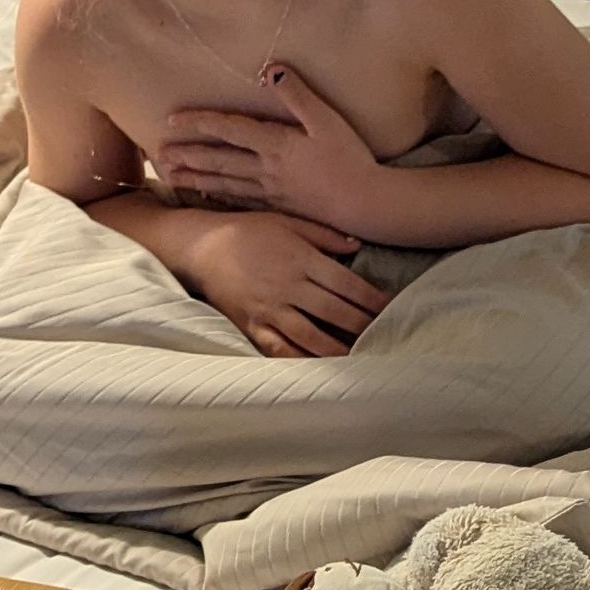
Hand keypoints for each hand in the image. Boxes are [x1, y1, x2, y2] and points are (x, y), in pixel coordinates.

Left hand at [155, 66, 379, 234]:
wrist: (366, 204)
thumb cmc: (350, 159)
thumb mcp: (328, 120)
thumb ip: (298, 94)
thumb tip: (270, 68)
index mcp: (276, 144)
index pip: (230, 130)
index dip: (200, 123)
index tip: (172, 121)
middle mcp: (266, 170)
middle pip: (218, 160)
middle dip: (187, 154)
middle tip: (158, 154)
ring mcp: (270, 192)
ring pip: (224, 183)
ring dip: (195, 178)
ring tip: (170, 176)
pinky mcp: (278, 208)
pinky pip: (240, 201)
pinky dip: (218, 197)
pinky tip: (206, 195)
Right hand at [183, 208, 391, 357]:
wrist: (200, 246)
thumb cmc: (246, 231)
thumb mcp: (286, 221)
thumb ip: (324, 234)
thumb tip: (357, 245)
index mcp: (301, 259)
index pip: (346, 284)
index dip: (371, 299)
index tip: (389, 309)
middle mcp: (288, 287)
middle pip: (334, 312)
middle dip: (362, 326)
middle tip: (384, 337)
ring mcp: (269, 309)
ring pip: (311, 336)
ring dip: (337, 349)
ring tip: (359, 358)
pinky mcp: (252, 326)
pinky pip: (279, 348)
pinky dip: (300, 360)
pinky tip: (317, 368)